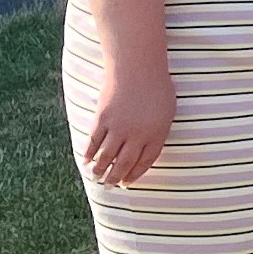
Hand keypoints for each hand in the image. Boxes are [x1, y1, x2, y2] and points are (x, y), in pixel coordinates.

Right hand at [79, 66, 176, 185]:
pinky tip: (86, 161)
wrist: (136, 67)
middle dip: (116, 177)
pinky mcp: (103, 119)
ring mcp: (119, 127)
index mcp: (157, 134)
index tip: (127, 182)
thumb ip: (157, 130)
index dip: (135, 174)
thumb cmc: (156, 86)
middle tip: (109, 186)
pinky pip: (94, 142)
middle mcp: (137, 134)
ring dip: (100, 170)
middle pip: (124, 163)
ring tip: (96, 178)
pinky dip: (89, 154)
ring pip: (106, 156)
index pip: (145, 162)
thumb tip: (144, 147)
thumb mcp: (166, 110)